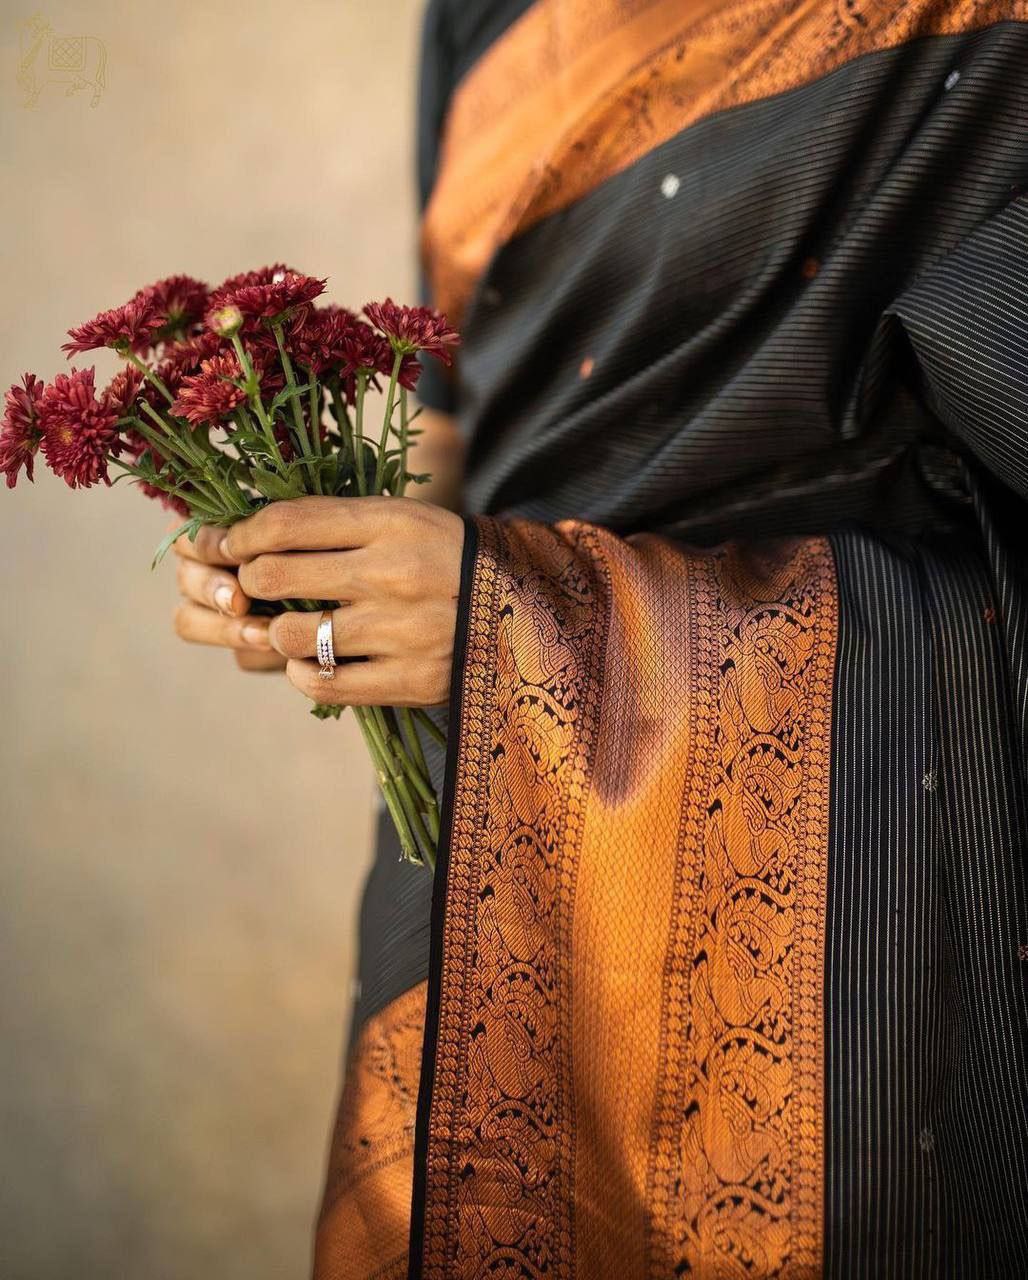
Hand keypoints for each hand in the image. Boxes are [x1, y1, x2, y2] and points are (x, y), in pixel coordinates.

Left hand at [194, 496, 464, 706]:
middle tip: (255, 590)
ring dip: (276, 633)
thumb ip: (336, 522)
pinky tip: (315, 661)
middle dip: (248, 584)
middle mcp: (391, 574)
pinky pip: (321, 682)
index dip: (241, 535)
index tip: (231, 545)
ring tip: (291, 628)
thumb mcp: (404, 519)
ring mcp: (399, 632)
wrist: (527, 611)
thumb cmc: (447, 559)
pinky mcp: (409, 680)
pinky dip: (304, 673)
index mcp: (391, 522)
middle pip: (273, 577)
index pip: (285, 523)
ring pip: (289, 635)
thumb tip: (251, 531)